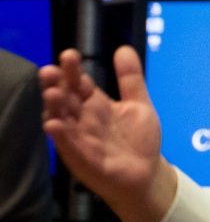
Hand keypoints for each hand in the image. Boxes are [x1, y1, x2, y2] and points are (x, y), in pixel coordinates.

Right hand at [39, 46, 176, 221]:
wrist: (148, 172)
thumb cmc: (138, 139)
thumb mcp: (139, 104)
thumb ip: (131, 79)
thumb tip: (123, 49)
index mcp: (95, 105)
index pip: (80, 84)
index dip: (73, 71)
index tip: (69, 54)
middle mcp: (83, 120)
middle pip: (66, 100)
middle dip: (57, 85)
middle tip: (50, 70)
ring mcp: (81, 140)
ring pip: (62, 121)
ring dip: (55, 108)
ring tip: (52, 93)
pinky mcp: (84, 160)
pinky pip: (70, 147)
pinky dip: (62, 136)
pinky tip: (54, 124)